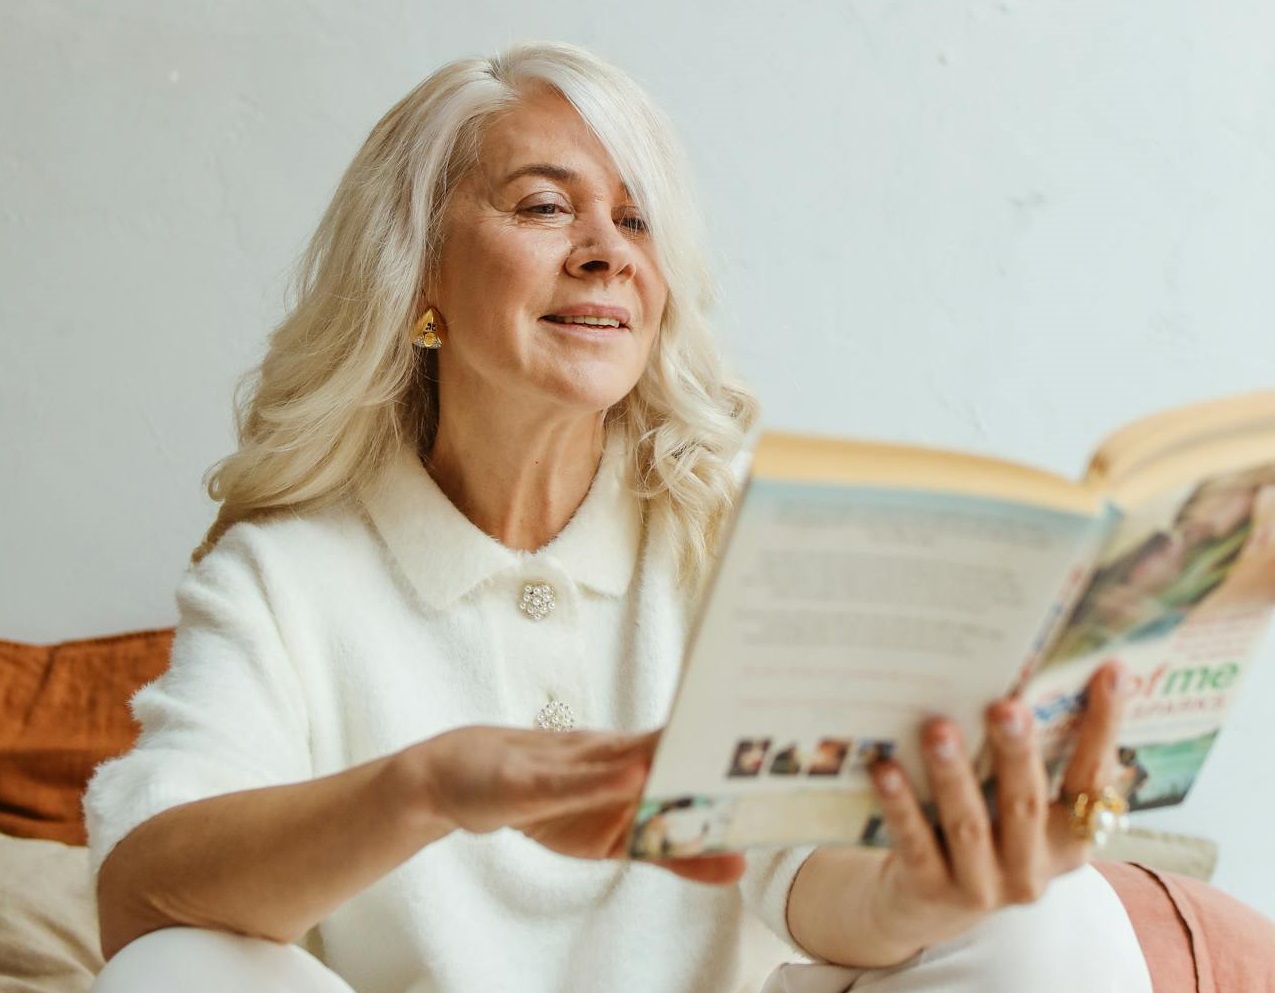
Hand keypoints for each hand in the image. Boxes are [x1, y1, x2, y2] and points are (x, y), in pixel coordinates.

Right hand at [405, 726, 743, 884]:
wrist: (455, 777)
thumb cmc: (540, 798)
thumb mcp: (611, 838)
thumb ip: (670, 852)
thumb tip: (734, 864)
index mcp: (634, 772)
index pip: (695, 766)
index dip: (737, 762)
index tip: (788, 763)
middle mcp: (608, 760)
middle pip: (668, 753)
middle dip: (714, 751)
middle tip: (765, 752)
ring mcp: (568, 767)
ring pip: (624, 760)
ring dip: (668, 756)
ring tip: (712, 757)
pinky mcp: (529, 784)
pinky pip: (569, 784)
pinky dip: (602, 781)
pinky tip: (634, 779)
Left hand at [863, 660, 1127, 957]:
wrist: (926, 905)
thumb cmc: (981, 829)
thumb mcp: (1012, 803)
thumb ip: (1024, 755)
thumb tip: (1027, 668)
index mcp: (1066, 839)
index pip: (1091, 778)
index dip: (1104, 727)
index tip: (1113, 671)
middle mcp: (1031, 867)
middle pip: (1025, 802)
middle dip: (1017, 752)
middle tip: (1006, 705)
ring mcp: (981, 885)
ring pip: (968, 824)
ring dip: (953, 775)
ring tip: (939, 730)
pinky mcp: (929, 889)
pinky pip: (914, 842)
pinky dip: (901, 805)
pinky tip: (886, 769)